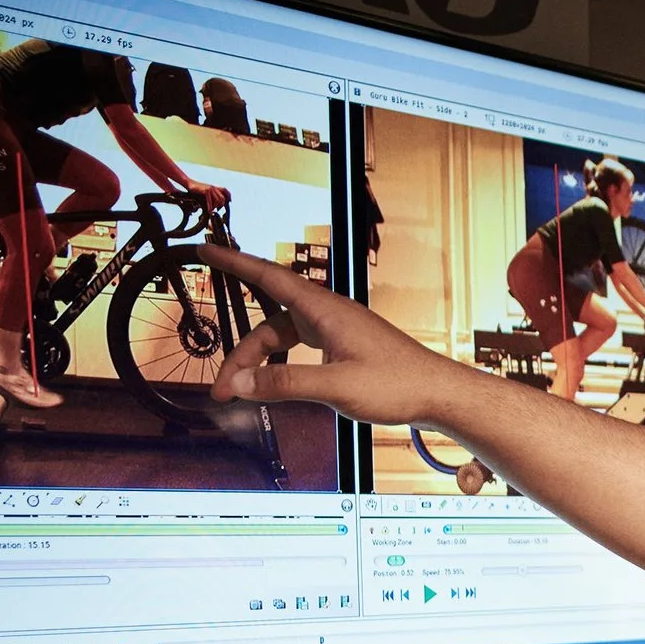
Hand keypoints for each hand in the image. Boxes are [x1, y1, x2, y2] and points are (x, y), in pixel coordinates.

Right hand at [191, 183, 230, 210]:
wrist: (188, 183)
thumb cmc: (196, 189)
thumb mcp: (205, 191)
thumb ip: (211, 195)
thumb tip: (214, 205)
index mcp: (214, 187)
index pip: (225, 191)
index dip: (229, 196)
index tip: (229, 202)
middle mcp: (214, 187)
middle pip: (223, 198)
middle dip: (221, 205)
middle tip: (217, 209)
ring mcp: (210, 188)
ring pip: (218, 200)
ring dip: (215, 207)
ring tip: (211, 210)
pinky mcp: (206, 191)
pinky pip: (210, 201)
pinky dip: (210, 207)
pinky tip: (208, 211)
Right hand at [204, 245, 465, 424]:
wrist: (439, 394)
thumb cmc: (398, 384)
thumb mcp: (335, 386)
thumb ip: (284, 383)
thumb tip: (239, 383)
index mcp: (325, 310)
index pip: (269, 277)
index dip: (234, 262)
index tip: (205, 248)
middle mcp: (329, 314)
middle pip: (269, 325)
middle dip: (241, 355)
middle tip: (221, 389)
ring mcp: (337, 330)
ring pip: (284, 339)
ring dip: (260, 365)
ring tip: (244, 395)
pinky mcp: (345, 347)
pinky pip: (301, 349)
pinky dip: (282, 366)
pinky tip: (277, 385)